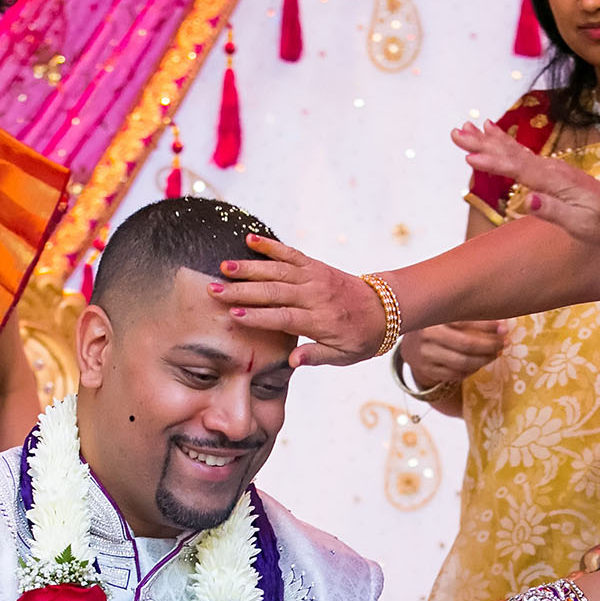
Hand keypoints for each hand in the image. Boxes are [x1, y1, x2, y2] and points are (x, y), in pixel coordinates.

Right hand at [210, 235, 387, 367]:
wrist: (384, 308)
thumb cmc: (360, 338)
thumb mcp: (344, 356)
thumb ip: (317, 356)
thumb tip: (292, 361)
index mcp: (321, 321)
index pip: (284, 318)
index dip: (259, 317)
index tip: (234, 315)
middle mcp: (316, 295)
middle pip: (275, 292)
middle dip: (242, 291)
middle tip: (215, 291)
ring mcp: (315, 277)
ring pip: (277, 270)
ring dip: (249, 268)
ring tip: (223, 267)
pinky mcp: (315, 265)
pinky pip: (290, 253)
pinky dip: (270, 245)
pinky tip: (249, 239)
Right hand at [402, 320, 505, 391]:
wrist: (411, 345)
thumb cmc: (437, 326)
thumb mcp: (445, 314)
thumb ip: (467, 314)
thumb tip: (501, 322)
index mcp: (433, 315)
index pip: (464, 321)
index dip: (487, 325)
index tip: (504, 328)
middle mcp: (427, 335)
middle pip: (466, 344)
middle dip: (490, 345)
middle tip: (505, 343)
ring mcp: (426, 355)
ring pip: (463, 362)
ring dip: (484, 359)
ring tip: (496, 353)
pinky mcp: (427, 371)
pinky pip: (456, 374)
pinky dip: (472, 369)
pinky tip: (480, 362)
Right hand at [450, 121, 599, 247]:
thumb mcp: (581, 224)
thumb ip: (552, 212)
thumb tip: (527, 200)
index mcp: (555, 182)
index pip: (518, 170)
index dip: (493, 163)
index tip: (469, 157)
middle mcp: (550, 169)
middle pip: (510, 153)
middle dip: (482, 143)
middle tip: (456, 132)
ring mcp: (549, 167)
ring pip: (513, 150)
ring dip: (487, 139)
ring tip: (464, 127)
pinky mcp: (548, 170)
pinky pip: (519, 153)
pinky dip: (502, 142)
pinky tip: (490, 131)